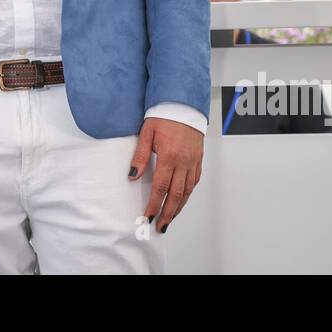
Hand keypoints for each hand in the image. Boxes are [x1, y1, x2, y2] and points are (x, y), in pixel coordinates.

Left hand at [130, 117, 203, 233]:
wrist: (184, 105)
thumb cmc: (164, 116)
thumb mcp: (147, 133)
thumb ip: (140, 156)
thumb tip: (133, 176)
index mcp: (169, 157)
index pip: (160, 188)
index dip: (154, 205)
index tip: (148, 216)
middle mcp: (183, 162)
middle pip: (176, 195)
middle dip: (167, 213)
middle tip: (161, 226)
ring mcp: (193, 162)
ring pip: (187, 191)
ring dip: (178, 208)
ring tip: (170, 219)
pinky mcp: (198, 160)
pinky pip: (194, 182)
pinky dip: (188, 194)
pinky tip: (182, 200)